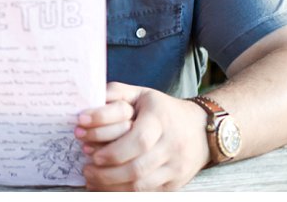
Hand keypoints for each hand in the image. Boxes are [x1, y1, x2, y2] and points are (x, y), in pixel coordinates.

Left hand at [74, 82, 209, 190]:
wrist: (202, 129)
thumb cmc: (162, 110)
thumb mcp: (141, 94)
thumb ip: (115, 94)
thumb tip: (88, 102)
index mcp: (161, 120)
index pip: (138, 139)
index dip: (111, 147)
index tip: (84, 143)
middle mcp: (172, 145)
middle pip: (137, 167)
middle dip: (106, 171)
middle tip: (86, 167)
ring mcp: (175, 167)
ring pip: (140, 184)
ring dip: (110, 184)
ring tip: (91, 177)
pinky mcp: (175, 182)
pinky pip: (147, 193)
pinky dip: (122, 192)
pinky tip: (104, 186)